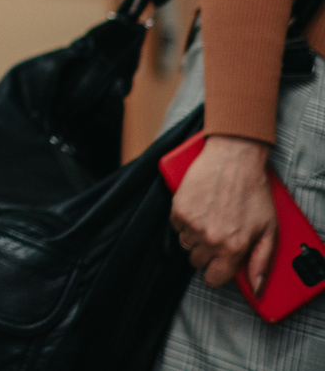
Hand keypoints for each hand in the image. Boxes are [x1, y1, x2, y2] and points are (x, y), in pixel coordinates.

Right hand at [172, 135, 277, 291]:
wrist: (234, 158)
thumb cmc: (254, 191)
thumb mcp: (269, 229)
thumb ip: (261, 261)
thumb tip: (256, 286)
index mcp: (233, 247)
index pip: (214, 278)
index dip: (216, 273)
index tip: (218, 266)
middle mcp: (210, 238)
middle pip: (197, 261)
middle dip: (207, 253)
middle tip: (218, 236)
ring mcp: (192, 223)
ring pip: (186, 244)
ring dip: (195, 237)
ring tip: (209, 219)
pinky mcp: (178, 209)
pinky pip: (176, 226)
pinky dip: (184, 221)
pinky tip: (199, 209)